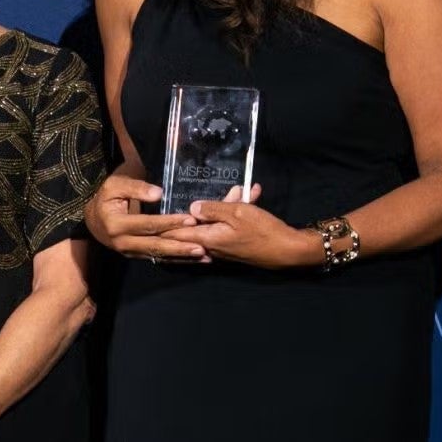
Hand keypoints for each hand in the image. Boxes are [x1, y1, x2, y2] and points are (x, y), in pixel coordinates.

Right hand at [84, 174, 207, 261]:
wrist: (93, 220)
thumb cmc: (106, 198)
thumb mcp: (114, 186)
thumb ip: (136, 187)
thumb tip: (159, 193)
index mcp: (117, 224)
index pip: (148, 224)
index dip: (169, 222)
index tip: (190, 219)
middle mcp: (123, 242)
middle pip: (155, 245)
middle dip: (180, 246)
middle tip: (202, 245)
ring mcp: (130, 252)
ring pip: (159, 255)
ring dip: (182, 256)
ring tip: (204, 256)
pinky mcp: (136, 256)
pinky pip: (158, 258)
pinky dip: (177, 259)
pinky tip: (194, 259)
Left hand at [162, 185, 317, 268]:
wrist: (289, 250)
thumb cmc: (262, 231)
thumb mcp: (237, 213)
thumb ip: (213, 209)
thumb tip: (191, 208)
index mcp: (208, 238)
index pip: (178, 233)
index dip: (165, 224)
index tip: (152, 218)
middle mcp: (212, 245)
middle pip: (200, 224)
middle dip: (207, 205)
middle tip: (221, 192)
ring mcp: (225, 247)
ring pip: (219, 222)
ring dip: (229, 205)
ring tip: (244, 190)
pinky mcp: (237, 245)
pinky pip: (232, 226)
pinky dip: (240, 212)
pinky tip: (253, 195)